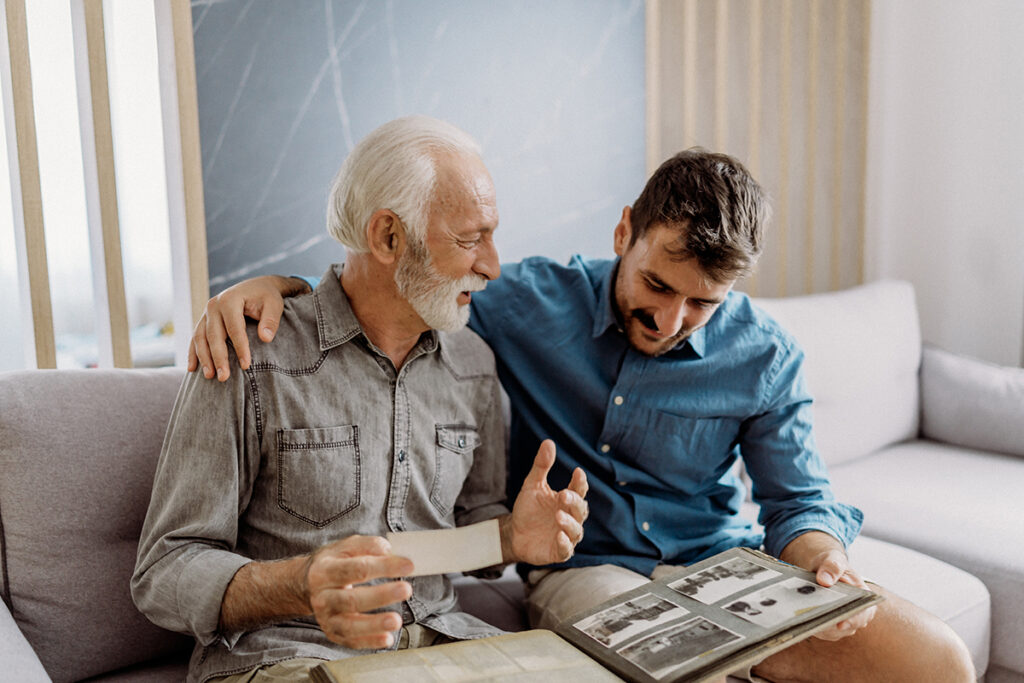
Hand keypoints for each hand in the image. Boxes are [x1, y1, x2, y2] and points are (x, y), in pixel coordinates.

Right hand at [187, 275, 307, 381]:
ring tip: (210, 377)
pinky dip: (193, 353)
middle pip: (214, 335)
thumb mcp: (274, 305)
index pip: (234, 328)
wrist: (256, 287)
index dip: (240, 348)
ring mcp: (206, 313)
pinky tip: (192, 369)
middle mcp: (214, 305)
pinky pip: (196, 338)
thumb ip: (270, 321)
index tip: (246, 365)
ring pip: (200, 338)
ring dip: (204, 358)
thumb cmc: (266, 297)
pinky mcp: (204, 320)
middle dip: (218, 358)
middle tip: (223, 377)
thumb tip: (265, 338)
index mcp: (230, 300)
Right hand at [305, 535, 413, 648]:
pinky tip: (388, 638)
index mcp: (325, 570)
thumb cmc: (335, 562)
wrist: (307, 583)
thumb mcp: (347, 546)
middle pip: (351, 599)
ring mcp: (326, 617)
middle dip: (381, 595)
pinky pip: (351, 641)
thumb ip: (368, 546)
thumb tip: (389, 551)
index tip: (409, 566)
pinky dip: (369, 641)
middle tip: (406, 589)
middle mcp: (322, 596)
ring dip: (374, 624)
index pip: (356, 569)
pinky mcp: (332, 632)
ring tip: (396, 621)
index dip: (383, 567)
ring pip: (349, 625)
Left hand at [501, 440, 588, 564]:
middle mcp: (570, 517)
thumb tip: (549, 442)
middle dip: (574, 502)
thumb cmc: (528, 509)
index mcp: (567, 500)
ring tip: (558, 515)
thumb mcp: (532, 485)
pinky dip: (564, 544)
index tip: (578, 472)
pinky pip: (566, 550)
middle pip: (580, 510)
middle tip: (564, 495)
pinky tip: (558, 536)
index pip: (579, 490)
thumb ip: (541, 466)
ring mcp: (566, 535)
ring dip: (570, 523)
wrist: (513, 533)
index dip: (580, 482)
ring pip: (576, 531)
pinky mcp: (558, 552)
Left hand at [779, 531, 876, 641]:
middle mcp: (855, 615)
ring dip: (816, 624)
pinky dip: (809, 624)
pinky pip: (817, 630)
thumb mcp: (834, 559)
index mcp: (864, 600)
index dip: (853, 621)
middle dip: (829, 624)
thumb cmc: (833, 565)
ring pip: (829, 631)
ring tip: (802, 615)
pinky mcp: (825, 627)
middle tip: (813, 619)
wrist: (821, 570)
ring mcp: (840, 624)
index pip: (863, 615)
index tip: (841, 623)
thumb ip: (832, 567)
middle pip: (844, 627)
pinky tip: (799, 617)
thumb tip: (824, 581)